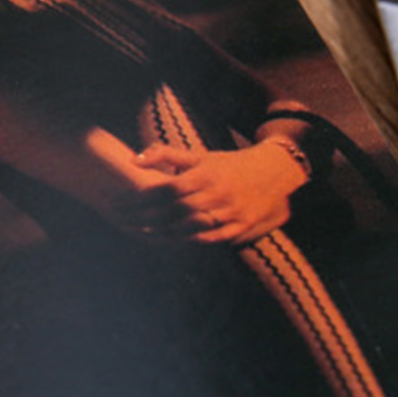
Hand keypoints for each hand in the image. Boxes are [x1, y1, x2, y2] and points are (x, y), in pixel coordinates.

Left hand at [129, 140, 308, 244]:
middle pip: (175, 209)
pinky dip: (190, 241)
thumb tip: (134, 160)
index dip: (143, 198)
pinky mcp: (241, 226)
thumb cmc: (229, 164)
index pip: (168, 188)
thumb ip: (166, 155)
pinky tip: (172, 242)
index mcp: (206, 173)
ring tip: (143, 233)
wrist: (274, 172)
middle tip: (125, 221)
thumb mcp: (200, 156)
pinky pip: (211, 237)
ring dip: (164, 232)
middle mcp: (217, 193)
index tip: (123, 202)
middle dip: (147, 217)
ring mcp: (230, 211)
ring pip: (191, 226)